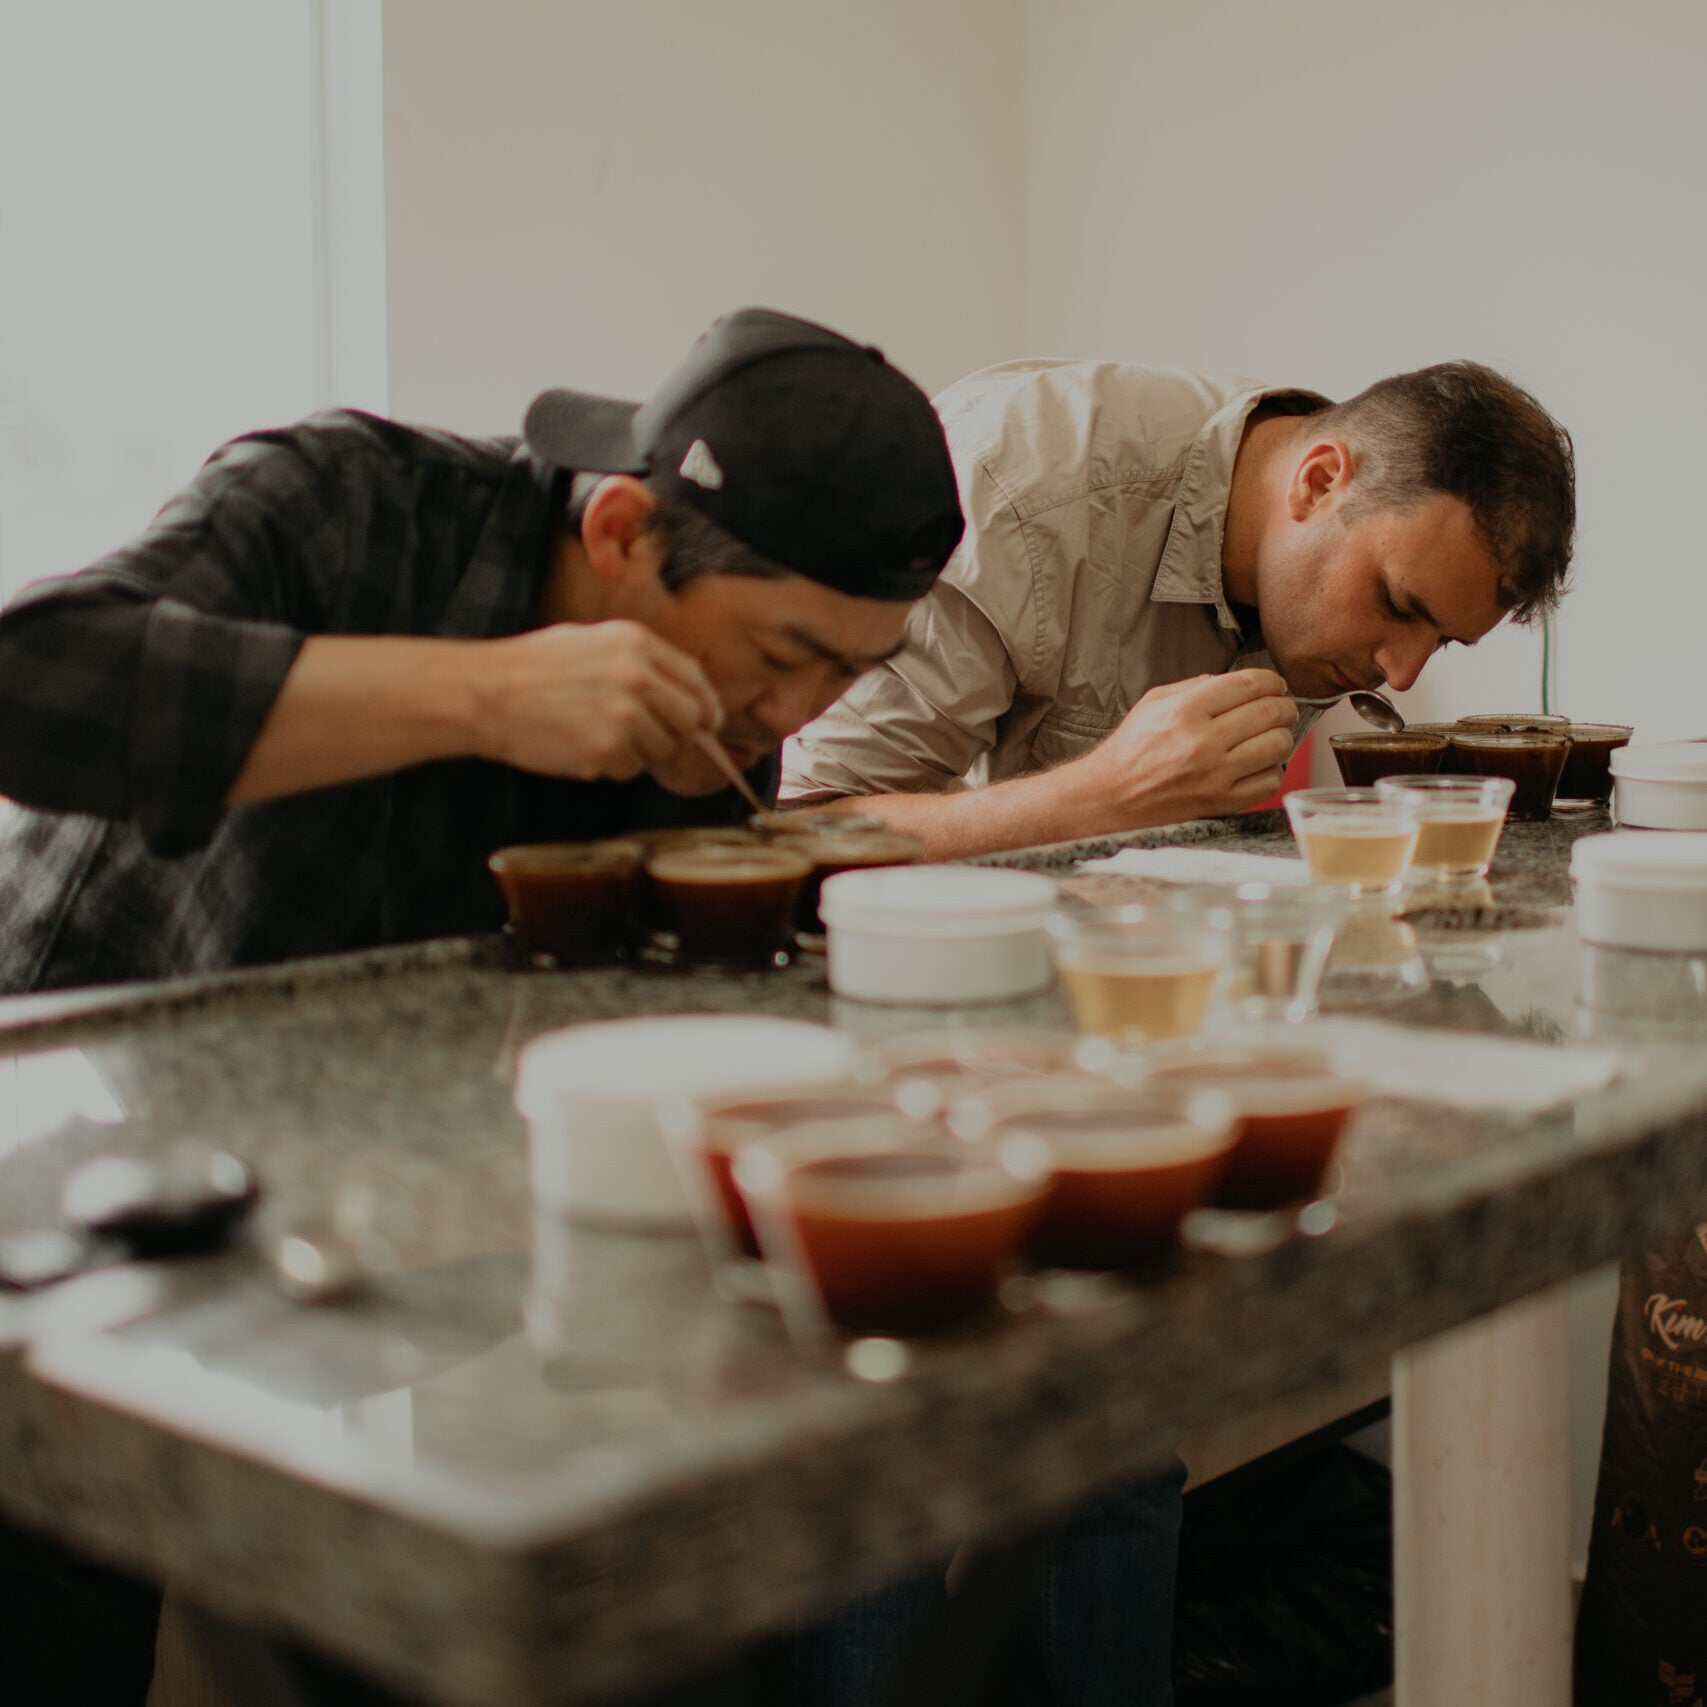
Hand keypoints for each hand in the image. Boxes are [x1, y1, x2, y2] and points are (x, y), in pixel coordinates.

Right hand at [475, 620, 722, 781]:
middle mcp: (637, 676)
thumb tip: (683, 693)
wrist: (484, 693)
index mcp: (636, 643)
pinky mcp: (607, 750)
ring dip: (638, 752)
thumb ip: (640, 662)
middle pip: (689, 720)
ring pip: (662, 749)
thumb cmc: (531, 668)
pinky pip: (631, 769)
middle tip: (644, 737)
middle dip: (675, 734)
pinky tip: (581, 748)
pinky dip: (612, 767)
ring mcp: (624, 715)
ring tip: (596, 735)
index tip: (708, 723)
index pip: (694, 679)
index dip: (706, 706)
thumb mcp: (591, 642)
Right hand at [1059, 669, 1297, 830]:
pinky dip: (1271, 770)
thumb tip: (1237, 683)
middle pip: (1269, 712)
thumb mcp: (1153, 703)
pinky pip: (1269, 781)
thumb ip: (1194, 686)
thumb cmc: (1130, 750)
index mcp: (1186, 710)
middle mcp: (1203, 741)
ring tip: (1272, 735)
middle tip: (1281, 708)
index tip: (1275, 685)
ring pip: (1277, 745)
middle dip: (1283, 706)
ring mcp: (1215, 774)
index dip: (1272, 681)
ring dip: (1281, 736)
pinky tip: (1259, 765)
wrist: (1110, 798)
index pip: (1249, 684)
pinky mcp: (1222, 802)